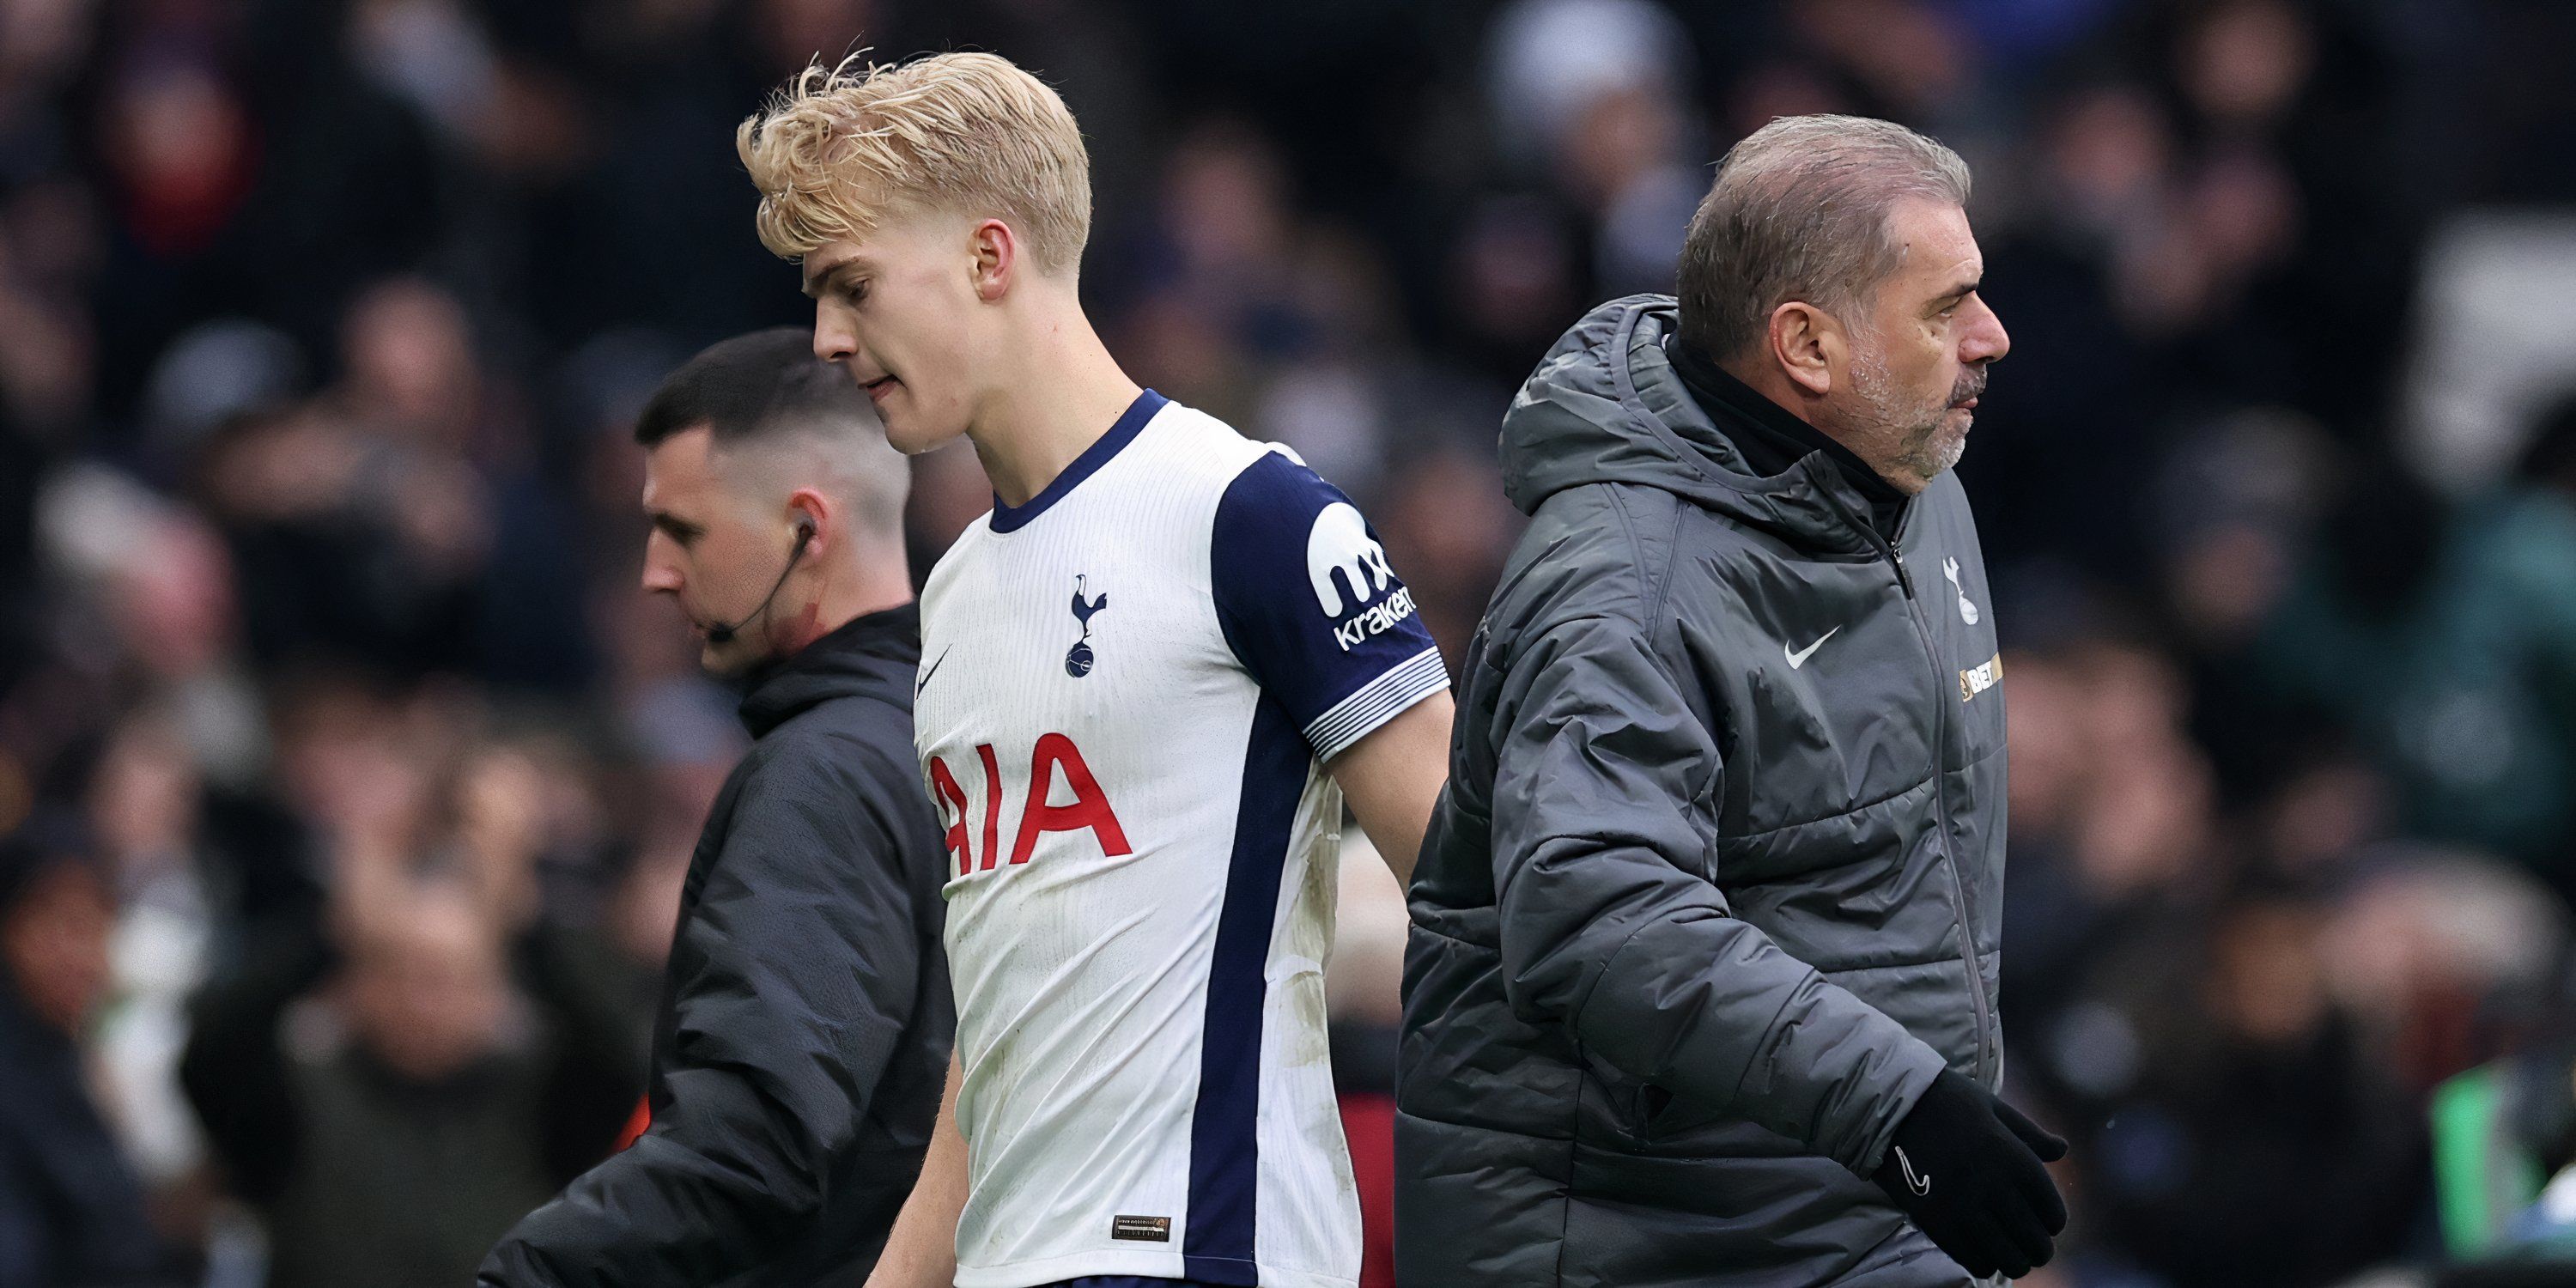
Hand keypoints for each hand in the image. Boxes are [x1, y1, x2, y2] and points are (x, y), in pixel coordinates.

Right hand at [1872, 1070, 2067, 1279]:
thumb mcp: (1993, 1108)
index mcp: (2014, 1157)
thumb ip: (2030, 1135)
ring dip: (2014, 1261)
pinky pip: (1974, 1261)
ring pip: (2008, 1259)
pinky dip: (1985, 1263)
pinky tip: (1982, 1251)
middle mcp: (1994, 1186)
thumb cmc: (1946, 1100)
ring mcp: (1964, 1207)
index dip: (2053, 1222)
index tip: (2047, 1222)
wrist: (1890, 1106)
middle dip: (2038, 1248)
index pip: (2052, 1211)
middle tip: (2031, 1246)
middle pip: (2034, 1242)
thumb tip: (2062, 1150)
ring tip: (2008, 1253)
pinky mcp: (1937, 1223)